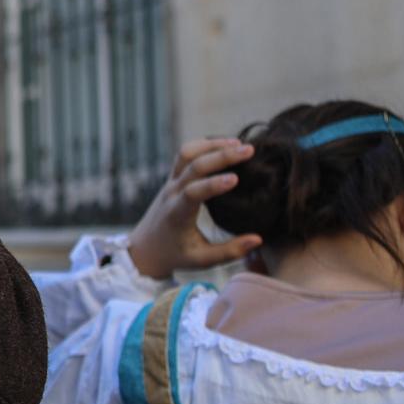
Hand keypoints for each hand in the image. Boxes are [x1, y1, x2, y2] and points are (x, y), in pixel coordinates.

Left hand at [126, 138, 262, 279]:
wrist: (144, 248)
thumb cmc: (175, 255)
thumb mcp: (202, 260)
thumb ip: (229, 252)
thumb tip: (258, 239)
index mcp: (177, 214)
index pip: (193, 193)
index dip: (213, 184)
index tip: (236, 178)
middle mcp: (171, 193)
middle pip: (191, 166)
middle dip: (220, 156)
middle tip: (250, 150)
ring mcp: (170, 183)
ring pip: (185, 154)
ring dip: (211, 145)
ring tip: (238, 143)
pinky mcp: (172, 178)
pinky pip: (184, 155)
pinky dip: (203, 146)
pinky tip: (225, 144)